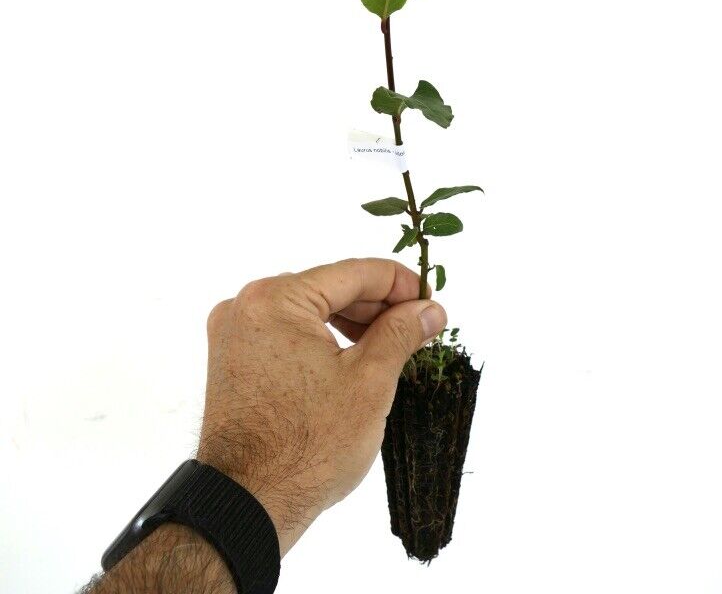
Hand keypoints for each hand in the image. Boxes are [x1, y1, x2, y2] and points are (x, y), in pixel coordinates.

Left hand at [197, 257, 446, 555]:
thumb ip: (400, 333)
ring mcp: (234, 332)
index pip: (353, 273)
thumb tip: (429, 310)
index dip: (400, 284)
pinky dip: (321, 339)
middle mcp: (246, 305)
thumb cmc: (306, 448)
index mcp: (275, 298)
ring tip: (392, 344)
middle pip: (328, 288)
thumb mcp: (368, 382)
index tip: (432, 301)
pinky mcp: (232, 359)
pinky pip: (287, 332)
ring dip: (351, 323)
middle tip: (420, 325)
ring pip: (308, 310)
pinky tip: (353, 357)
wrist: (247, 505)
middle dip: (377, 306)